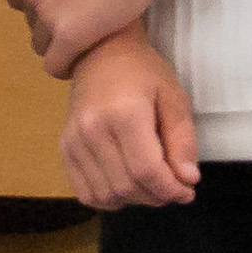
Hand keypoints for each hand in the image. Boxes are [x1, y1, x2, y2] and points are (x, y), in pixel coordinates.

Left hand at [10, 0, 174, 75]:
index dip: (42, 5)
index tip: (65, 6)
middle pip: (31, 23)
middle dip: (52, 23)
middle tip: (82, 19)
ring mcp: (47, 13)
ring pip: (41, 46)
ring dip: (60, 46)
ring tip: (86, 39)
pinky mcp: (69, 35)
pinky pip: (55, 65)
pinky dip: (66, 66)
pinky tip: (82, 60)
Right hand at [58, 32, 197, 210]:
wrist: (100, 52)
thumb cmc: (142, 72)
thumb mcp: (173, 97)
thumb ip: (182, 140)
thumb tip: (187, 180)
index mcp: (124, 114)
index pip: (146, 171)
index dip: (171, 190)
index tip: (187, 191)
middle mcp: (93, 130)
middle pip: (126, 187)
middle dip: (156, 197)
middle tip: (173, 187)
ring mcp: (74, 141)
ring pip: (105, 195)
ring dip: (134, 200)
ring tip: (150, 185)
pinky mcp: (64, 148)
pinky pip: (85, 192)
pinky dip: (108, 199)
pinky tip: (125, 185)